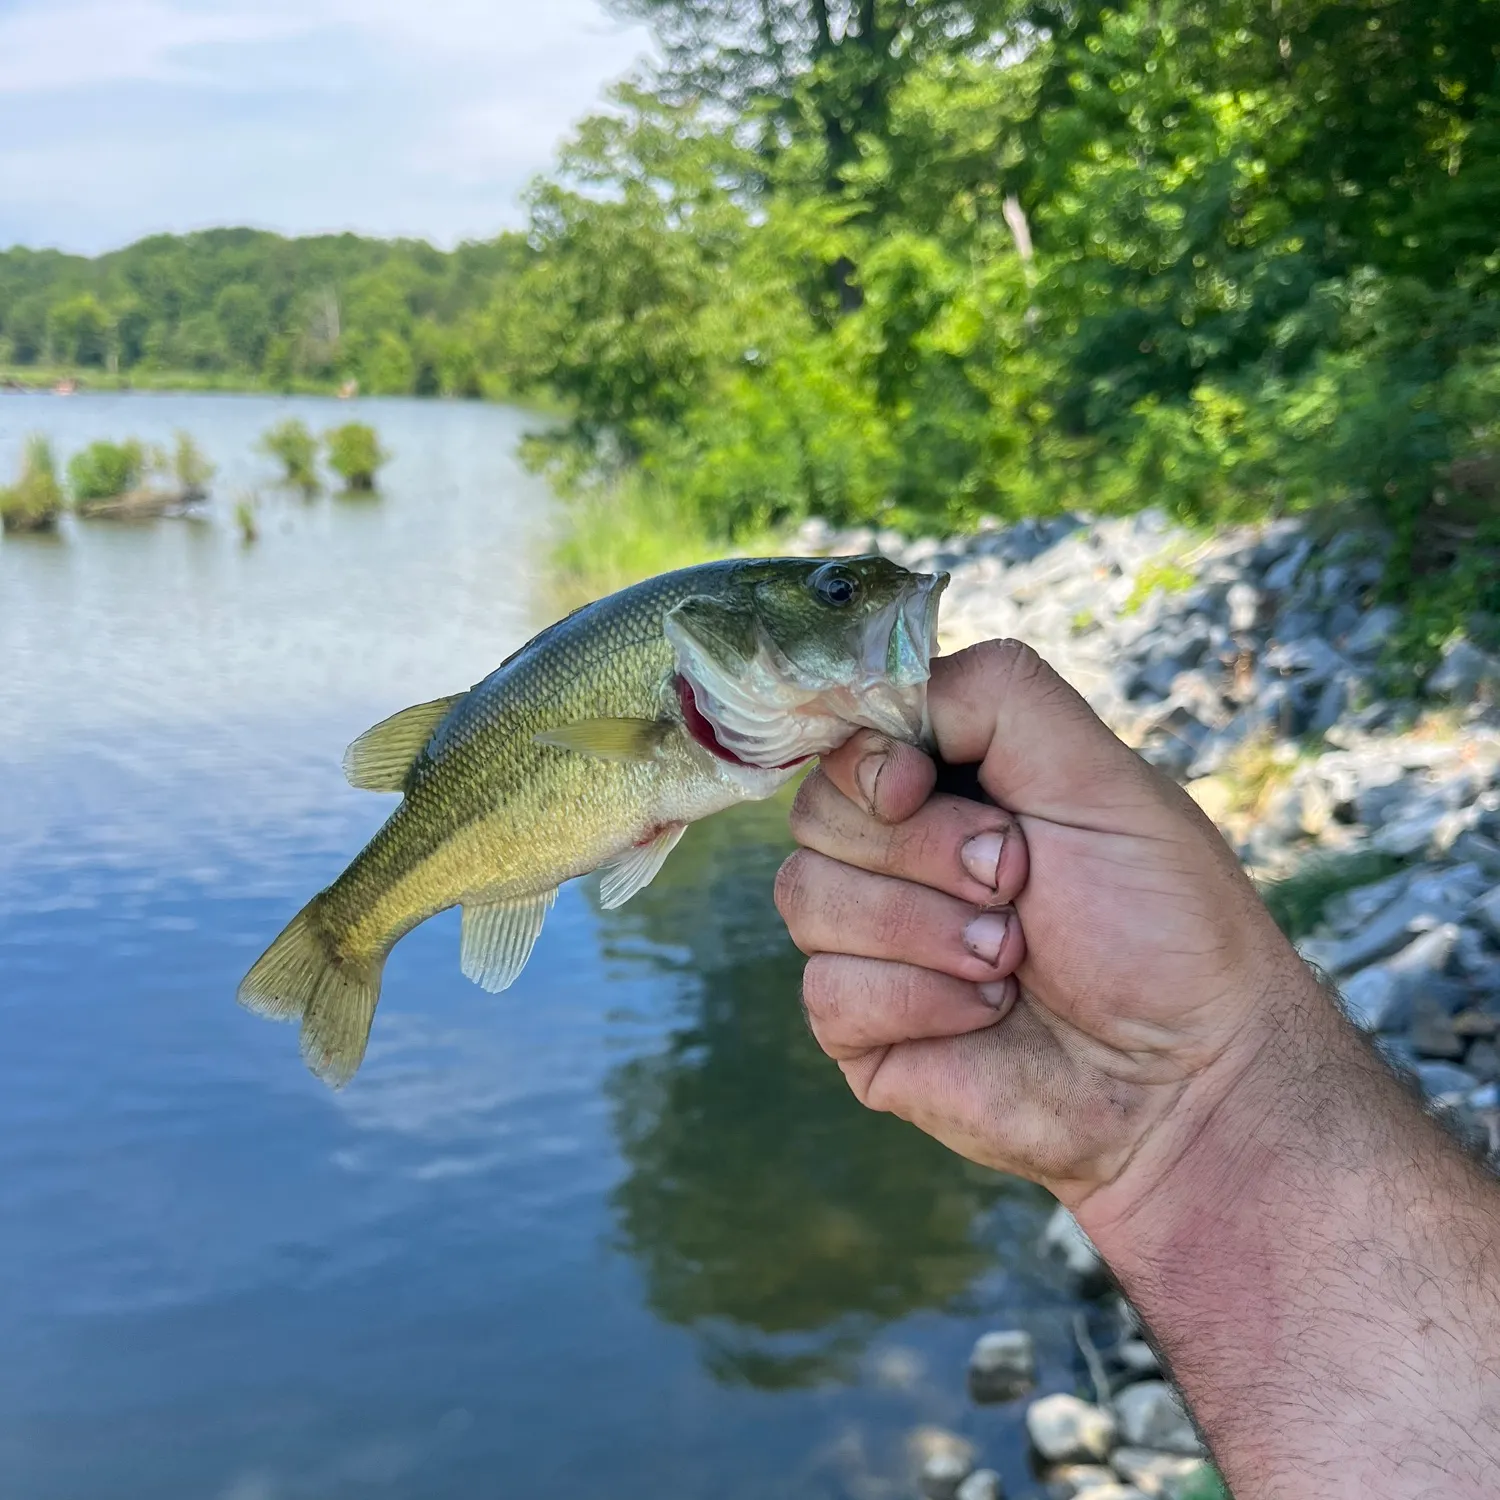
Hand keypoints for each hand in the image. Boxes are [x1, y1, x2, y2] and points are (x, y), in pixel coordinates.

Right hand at [775, 639, 1315, 1213]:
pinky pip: (827, 991)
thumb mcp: (1100, 775)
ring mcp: (873, 943)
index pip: (847, 738)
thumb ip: (996, 696)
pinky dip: (918, 1000)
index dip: (869, 760)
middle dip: (923, 850)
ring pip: (806, 897)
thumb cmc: (1161, 922)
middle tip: (1016, 883)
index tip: (918, 786)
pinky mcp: (861, 1028)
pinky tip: (986, 1017)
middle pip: (816, 812)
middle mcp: (899, 856)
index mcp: (950, 786)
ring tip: (1012, 961)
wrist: (1188, 1076)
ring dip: (926, 929)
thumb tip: (880, 694)